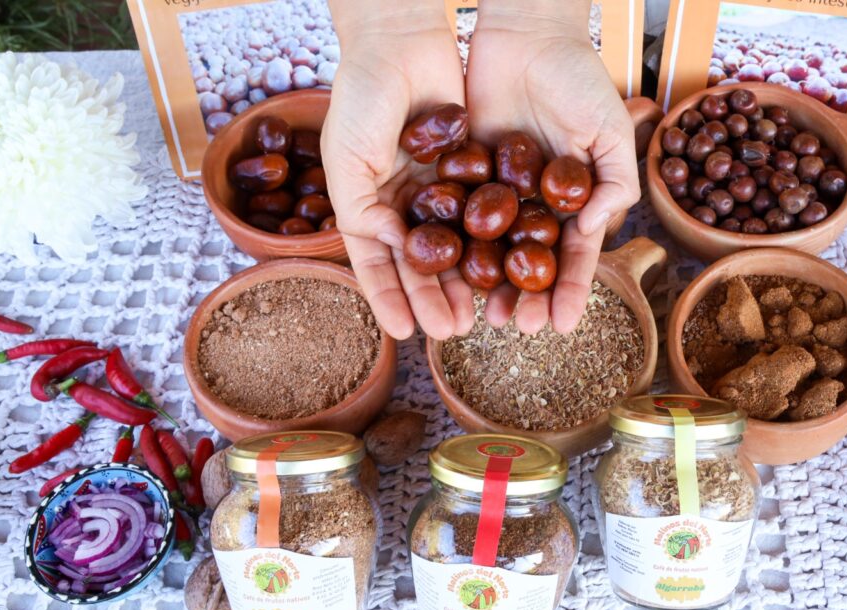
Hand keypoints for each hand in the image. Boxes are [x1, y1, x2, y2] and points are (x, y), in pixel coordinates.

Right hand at [322, 6, 474, 339]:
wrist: (401, 41)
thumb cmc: (361, 96)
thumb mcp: (346, 157)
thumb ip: (360, 209)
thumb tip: (390, 248)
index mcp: (366, 204)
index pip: (376, 263)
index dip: (388, 298)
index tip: (403, 331)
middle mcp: (401, 202)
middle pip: (419, 262)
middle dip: (432, 298)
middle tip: (451, 331)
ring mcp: (437, 189)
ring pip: (453, 245)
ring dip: (462, 281)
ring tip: (477, 313)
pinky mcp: (470, 170)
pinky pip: (481, 214)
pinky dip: (488, 242)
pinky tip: (500, 270)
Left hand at [466, 1, 639, 333]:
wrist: (525, 34)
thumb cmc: (578, 78)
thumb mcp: (609, 129)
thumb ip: (613, 182)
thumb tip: (592, 233)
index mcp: (574, 198)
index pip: (574, 254)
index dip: (570, 290)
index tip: (563, 326)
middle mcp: (536, 203)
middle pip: (531, 261)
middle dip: (528, 297)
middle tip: (520, 327)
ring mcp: (500, 191)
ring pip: (494, 248)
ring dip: (490, 284)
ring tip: (483, 316)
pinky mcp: (464, 173)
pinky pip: (459, 215)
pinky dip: (456, 247)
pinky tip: (450, 275)